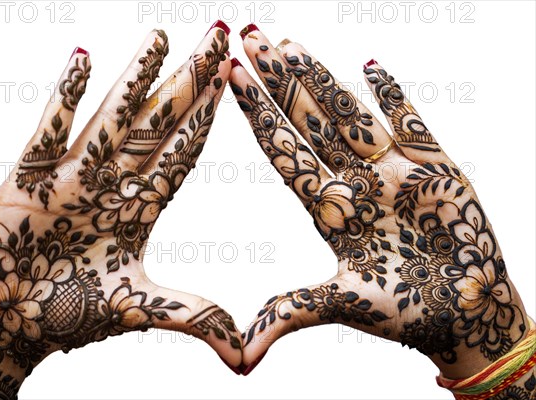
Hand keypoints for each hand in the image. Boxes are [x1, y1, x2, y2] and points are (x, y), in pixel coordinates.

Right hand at [0, 22, 241, 397]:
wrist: (7, 325)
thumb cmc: (68, 316)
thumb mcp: (139, 308)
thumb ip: (191, 316)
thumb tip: (243, 350)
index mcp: (140, 208)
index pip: (183, 152)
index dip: (209, 116)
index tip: (234, 79)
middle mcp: (111, 183)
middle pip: (159, 122)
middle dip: (190, 79)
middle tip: (219, 34)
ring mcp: (71, 176)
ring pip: (111, 117)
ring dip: (137, 77)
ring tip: (163, 36)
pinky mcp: (28, 179)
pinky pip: (50, 131)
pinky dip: (65, 98)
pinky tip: (84, 59)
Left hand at [230, 25, 529, 379]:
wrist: (464, 315)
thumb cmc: (406, 312)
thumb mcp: (342, 307)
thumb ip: (292, 313)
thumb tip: (239, 352)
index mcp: (330, 210)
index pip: (285, 152)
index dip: (258, 115)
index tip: (230, 79)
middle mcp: (355, 182)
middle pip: (309, 121)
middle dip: (279, 80)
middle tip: (248, 36)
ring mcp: (394, 171)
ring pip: (352, 114)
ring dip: (323, 79)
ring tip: (290, 44)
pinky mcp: (436, 168)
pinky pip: (413, 123)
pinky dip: (396, 96)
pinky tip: (370, 66)